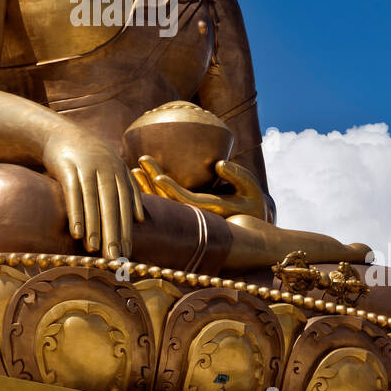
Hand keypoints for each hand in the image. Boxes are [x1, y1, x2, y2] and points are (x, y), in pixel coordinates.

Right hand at [43, 130, 143, 258]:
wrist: (61, 133)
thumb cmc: (90, 158)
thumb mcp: (113, 168)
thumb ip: (127, 190)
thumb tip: (140, 219)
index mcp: (119, 172)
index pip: (125, 205)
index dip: (127, 230)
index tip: (127, 252)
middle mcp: (106, 169)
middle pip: (111, 206)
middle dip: (114, 233)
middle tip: (115, 258)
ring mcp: (87, 167)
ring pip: (93, 201)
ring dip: (94, 227)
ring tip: (95, 250)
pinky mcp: (67, 167)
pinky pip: (73, 193)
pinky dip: (76, 213)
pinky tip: (77, 232)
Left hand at [132, 156, 268, 220]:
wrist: (254, 227)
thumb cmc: (254, 204)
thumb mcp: (251, 188)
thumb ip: (237, 174)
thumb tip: (219, 164)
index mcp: (210, 210)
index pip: (185, 200)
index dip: (171, 189)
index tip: (157, 177)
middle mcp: (196, 214)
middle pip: (168, 200)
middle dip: (152, 183)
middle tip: (138, 164)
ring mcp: (190, 212)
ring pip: (164, 201)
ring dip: (149, 185)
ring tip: (135, 168)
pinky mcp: (188, 209)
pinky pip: (167, 199)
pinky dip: (154, 189)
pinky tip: (143, 176)